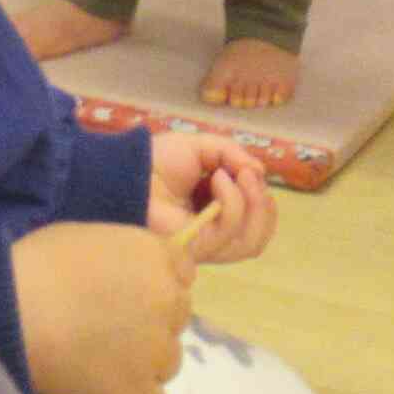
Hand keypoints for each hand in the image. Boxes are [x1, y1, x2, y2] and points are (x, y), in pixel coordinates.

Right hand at [14, 221, 194, 393]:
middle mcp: (168, 303)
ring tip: (99, 359)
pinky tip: (102, 386)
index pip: (182, 271)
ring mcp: (157, 352)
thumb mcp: (89, 236)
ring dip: (143, 359)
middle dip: (150, 319)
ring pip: (167, 360)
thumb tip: (130, 275)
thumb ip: (125, 254)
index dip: (154, 282)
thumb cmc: (38, 265)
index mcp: (156, 257)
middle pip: (176, 317)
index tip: (127, 291)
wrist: (12, 312)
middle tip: (107, 325)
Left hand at [147, 131, 274, 260]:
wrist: (130, 170)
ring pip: (250, 243)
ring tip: (240, 175)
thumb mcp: (202, 147)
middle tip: (249, 174)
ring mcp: (207, 243)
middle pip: (258, 237)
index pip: (256, 222)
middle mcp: (214, 232)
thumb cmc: (158, 160)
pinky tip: (217, 179)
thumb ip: (232, 154)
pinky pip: (228, 232)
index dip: (262, 198)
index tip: (251, 170)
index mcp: (217, 211)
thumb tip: (260, 171)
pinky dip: (232, 200)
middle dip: (263, 204)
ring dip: (254, 203)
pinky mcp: (197, 246)